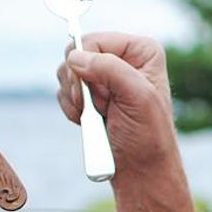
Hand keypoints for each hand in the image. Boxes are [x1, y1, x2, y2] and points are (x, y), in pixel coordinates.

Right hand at [57, 33, 175, 175]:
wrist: (141, 171)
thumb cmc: (147, 136)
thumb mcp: (137, 97)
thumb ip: (109, 69)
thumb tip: (74, 57)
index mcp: (142, 50)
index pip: (93, 41)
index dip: (88, 67)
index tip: (106, 94)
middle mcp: (124, 58)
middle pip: (75, 55)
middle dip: (80, 85)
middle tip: (103, 106)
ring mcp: (105, 77)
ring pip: (66, 74)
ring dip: (76, 100)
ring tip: (101, 115)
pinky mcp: (91, 95)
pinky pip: (63, 92)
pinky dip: (72, 110)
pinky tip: (91, 122)